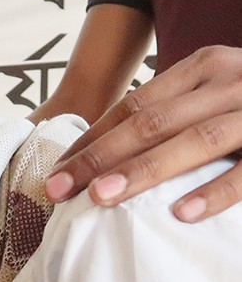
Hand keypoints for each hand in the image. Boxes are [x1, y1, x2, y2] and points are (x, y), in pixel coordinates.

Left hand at [45, 45, 241, 221]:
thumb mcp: (212, 95)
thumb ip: (170, 114)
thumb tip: (100, 156)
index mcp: (203, 68)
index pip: (133, 106)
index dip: (92, 140)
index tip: (57, 171)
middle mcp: (228, 82)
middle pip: (151, 122)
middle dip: (100, 157)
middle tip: (60, 188)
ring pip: (194, 141)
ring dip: (144, 171)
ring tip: (102, 198)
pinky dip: (215, 190)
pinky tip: (181, 213)